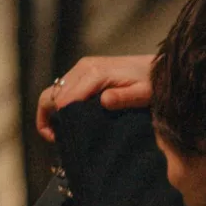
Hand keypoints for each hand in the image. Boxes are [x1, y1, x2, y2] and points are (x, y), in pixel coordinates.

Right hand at [36, 55, 154, 142]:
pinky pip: (64, 88)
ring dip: (52, 111)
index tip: (58, 139)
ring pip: (55, 91)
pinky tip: (68, 119)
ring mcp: (83, 67)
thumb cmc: (151, 83)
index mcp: (95, 73)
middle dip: (48, 117)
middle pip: (52, 93)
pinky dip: (60, 104)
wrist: (157, 67)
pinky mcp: (85, 70)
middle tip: (55, 138)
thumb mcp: (143, 94)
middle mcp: (84, 67)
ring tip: (61, 132)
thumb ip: (124, 98)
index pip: (64, 99)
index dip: (55, 120)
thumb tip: (103, 101)